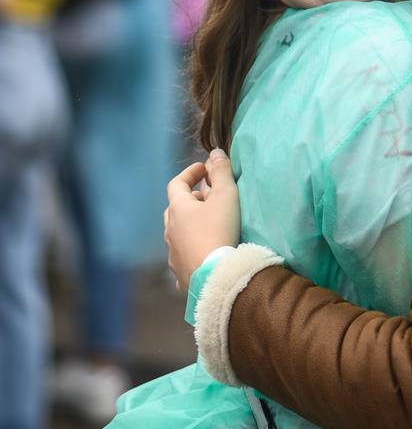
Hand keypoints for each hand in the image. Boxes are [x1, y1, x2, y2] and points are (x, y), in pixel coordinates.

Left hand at [164, 149, 240, 290]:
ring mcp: (173, 252)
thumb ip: (221, 172)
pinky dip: (191, 250)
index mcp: (178, 209)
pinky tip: (200, 255)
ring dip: (190, 224)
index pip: (177, 184)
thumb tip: (215, 153)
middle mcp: (170, 229)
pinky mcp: (180, 272)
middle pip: (175, 208)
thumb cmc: (219, 230)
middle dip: (191, 199)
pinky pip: (183, 256)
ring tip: (207, 225)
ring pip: (178, 232)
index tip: (204, 169)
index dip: (190, 173)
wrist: (214, 276)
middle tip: (208, 197)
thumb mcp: (225, 196)